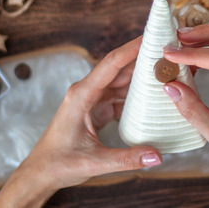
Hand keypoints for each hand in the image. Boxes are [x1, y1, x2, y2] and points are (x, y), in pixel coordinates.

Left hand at [0, 37, 161, 207]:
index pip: (111, 64)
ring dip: (141, 75)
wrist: (40, 173)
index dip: (131, 48)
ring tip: (166, 69)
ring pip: (120, 81)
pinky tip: (153, 95)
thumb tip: (157, 155)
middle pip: (118, 68)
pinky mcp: (95, 109)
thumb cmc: (58, 164)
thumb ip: (126, 159)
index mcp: (81, 96)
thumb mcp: (93, 162)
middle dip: (142, 57)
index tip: (151, 35)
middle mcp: (85, 92)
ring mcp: (91, 99)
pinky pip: (119, 96)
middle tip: (167, 49)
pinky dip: (136, 94)